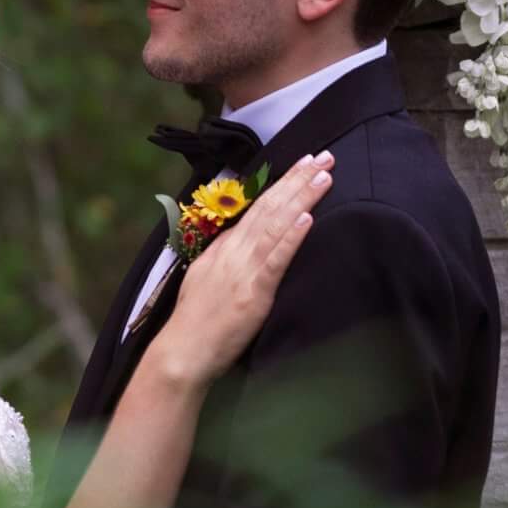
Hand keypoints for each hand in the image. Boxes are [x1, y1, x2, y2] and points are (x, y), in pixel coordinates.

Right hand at [153, 151, 331, 387]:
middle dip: (298, 179)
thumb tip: (245, 240)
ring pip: (276, 225)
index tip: (304, 163)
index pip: (258, 207)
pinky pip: (275, 260)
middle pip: (270, 207)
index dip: (283, 183)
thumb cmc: (196, 322)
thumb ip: (228, 257)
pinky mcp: (253, 293)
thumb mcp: (208, 278)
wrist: (183, 351)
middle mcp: (234, 251)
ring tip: (324, 176)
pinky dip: (291, 238)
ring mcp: (242, 270)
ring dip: (301, 198)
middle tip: (324, 156)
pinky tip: (307, 219)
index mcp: (224, 247)